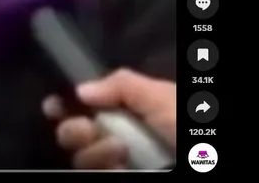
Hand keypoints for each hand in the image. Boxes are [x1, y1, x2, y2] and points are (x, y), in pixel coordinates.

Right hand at [42, 68, 176, 169]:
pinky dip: (102, 166)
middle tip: (86, 129)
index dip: (65, 103)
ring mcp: (118, 162)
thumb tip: (80, 90)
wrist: (204, 158)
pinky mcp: (118, 176)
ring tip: (120, 150)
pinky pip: (93, 172)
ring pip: (81, 157)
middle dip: (73, 128)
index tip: (53, 105)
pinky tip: (120, 164)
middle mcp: (118, 134)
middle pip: (73, 131)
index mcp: (128, 109)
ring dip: (94, 151)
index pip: (86, 103)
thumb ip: (121, 85)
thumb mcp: (160, 96)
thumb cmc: (184, 123)